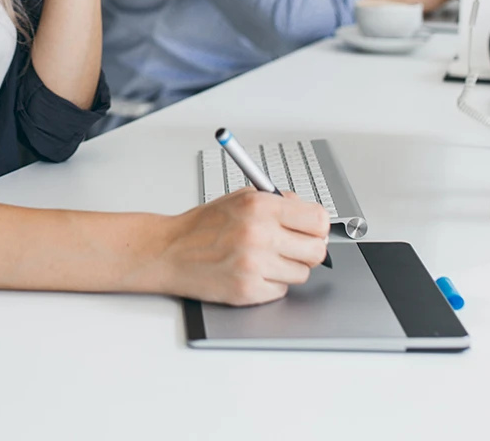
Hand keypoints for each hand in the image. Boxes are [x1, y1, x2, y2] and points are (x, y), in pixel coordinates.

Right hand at [156, 188, 329, 305]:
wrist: (170, 251)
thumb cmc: (204, 225)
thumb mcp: (241, 198)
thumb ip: (278, 201)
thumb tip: (311, 213)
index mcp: (261, 207)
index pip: (318, 219)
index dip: (318, 226)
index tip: (312, 229)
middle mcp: (260, 234)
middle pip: (317, 251)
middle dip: (309, 249)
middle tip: (294, 246)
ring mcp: (255, 265)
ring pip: (302, 273)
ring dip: (288, 267)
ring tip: (264, 257)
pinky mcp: (248, 290)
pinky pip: (281, 290)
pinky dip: (271, 283)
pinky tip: (252, 271)